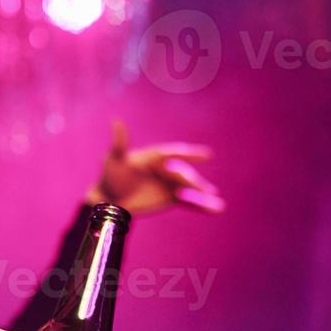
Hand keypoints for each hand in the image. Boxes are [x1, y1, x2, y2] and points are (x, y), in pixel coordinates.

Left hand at [86, 120, 223, 215]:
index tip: (207, 155)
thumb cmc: (112, 175)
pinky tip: (216, 209)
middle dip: (193, 183)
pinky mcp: (171, 197)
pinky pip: (189, 202)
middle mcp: (166, 168)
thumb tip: (117, 121)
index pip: (174, 154)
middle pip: (182, 175)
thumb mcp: (114, 159)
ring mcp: (170, 184)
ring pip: (190, 189)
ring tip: (218, 203)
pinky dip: (202, 205)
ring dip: (203, 195)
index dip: (190, 155)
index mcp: (155, 156)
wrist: (111, 197)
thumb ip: (120, 143)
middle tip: (202, 189)